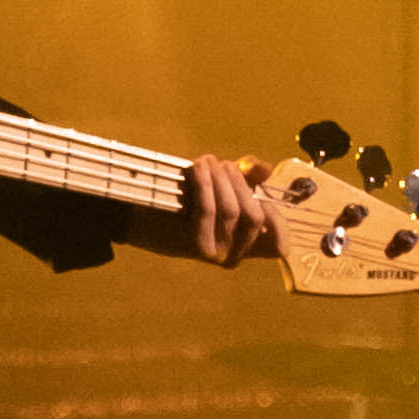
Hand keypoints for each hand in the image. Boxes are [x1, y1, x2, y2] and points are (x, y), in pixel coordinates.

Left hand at [142, 154, 276, 265]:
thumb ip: (246, 178)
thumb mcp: (219, 189)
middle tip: (223, 164)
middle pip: (255, 217)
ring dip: (221, 178)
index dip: (279, 221)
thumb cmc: (183, 202)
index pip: (279, 247)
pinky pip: (208, 210)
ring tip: (207, 161)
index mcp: (244, 248)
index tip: (262, 195)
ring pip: (232, 210)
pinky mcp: (195, 247)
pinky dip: (205, 184)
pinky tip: (198, 167)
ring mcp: (216, 254)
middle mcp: (234, 257)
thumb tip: (266, 170)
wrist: (139, 221)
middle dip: (240, 183)